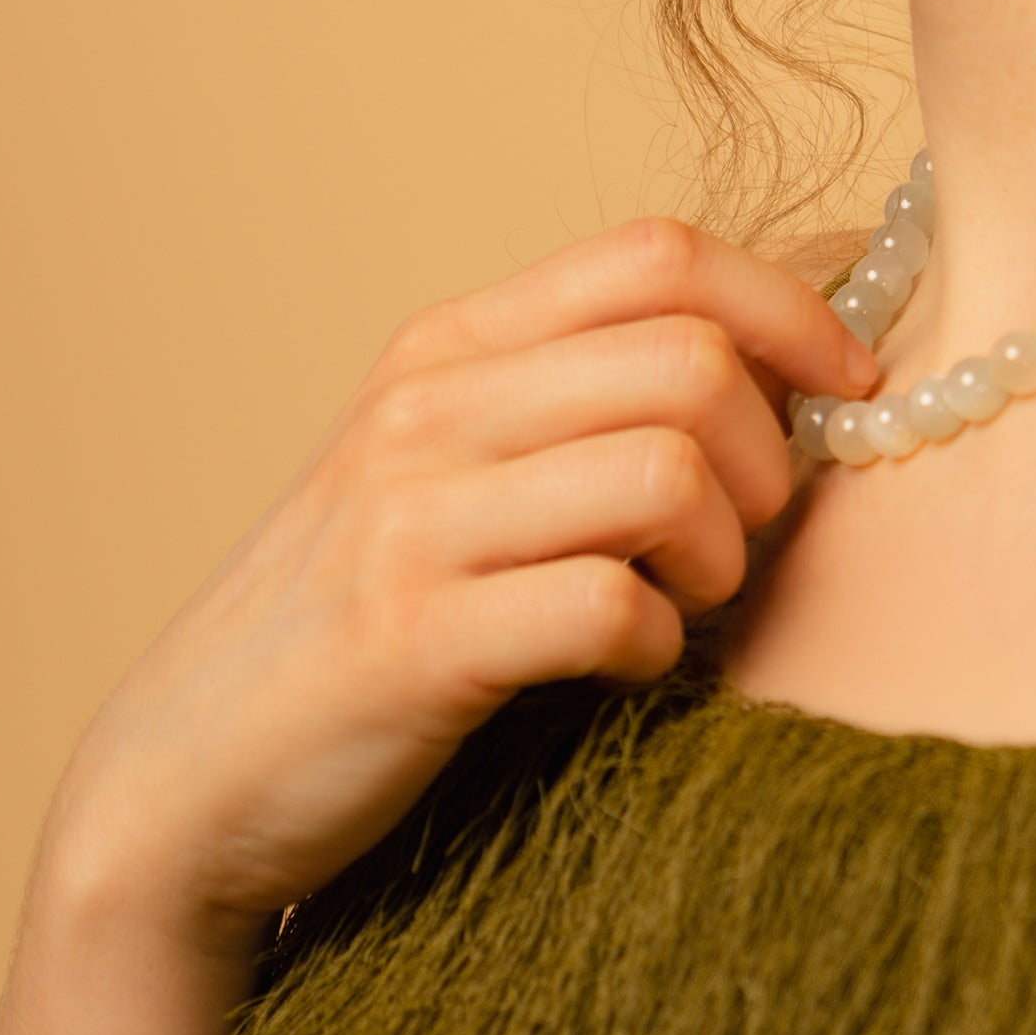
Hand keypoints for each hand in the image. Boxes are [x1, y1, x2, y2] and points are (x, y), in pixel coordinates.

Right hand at [35, 217, 879, 949]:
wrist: (188, 780)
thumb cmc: (360, 624)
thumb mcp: (449, 472)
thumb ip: (575, 404)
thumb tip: (789, 368)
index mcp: (449, 347)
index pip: (660, 254)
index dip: (788, 306)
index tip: (847, 388)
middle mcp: (428, 408)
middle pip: (693, 360)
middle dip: (770, 456)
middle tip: (746, 538)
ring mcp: (410, 520)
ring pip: (670, 472)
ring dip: (722, 554)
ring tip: (688, 603)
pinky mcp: (408, 641)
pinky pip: (609, 605)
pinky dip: (658, 645)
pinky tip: (629, 667)